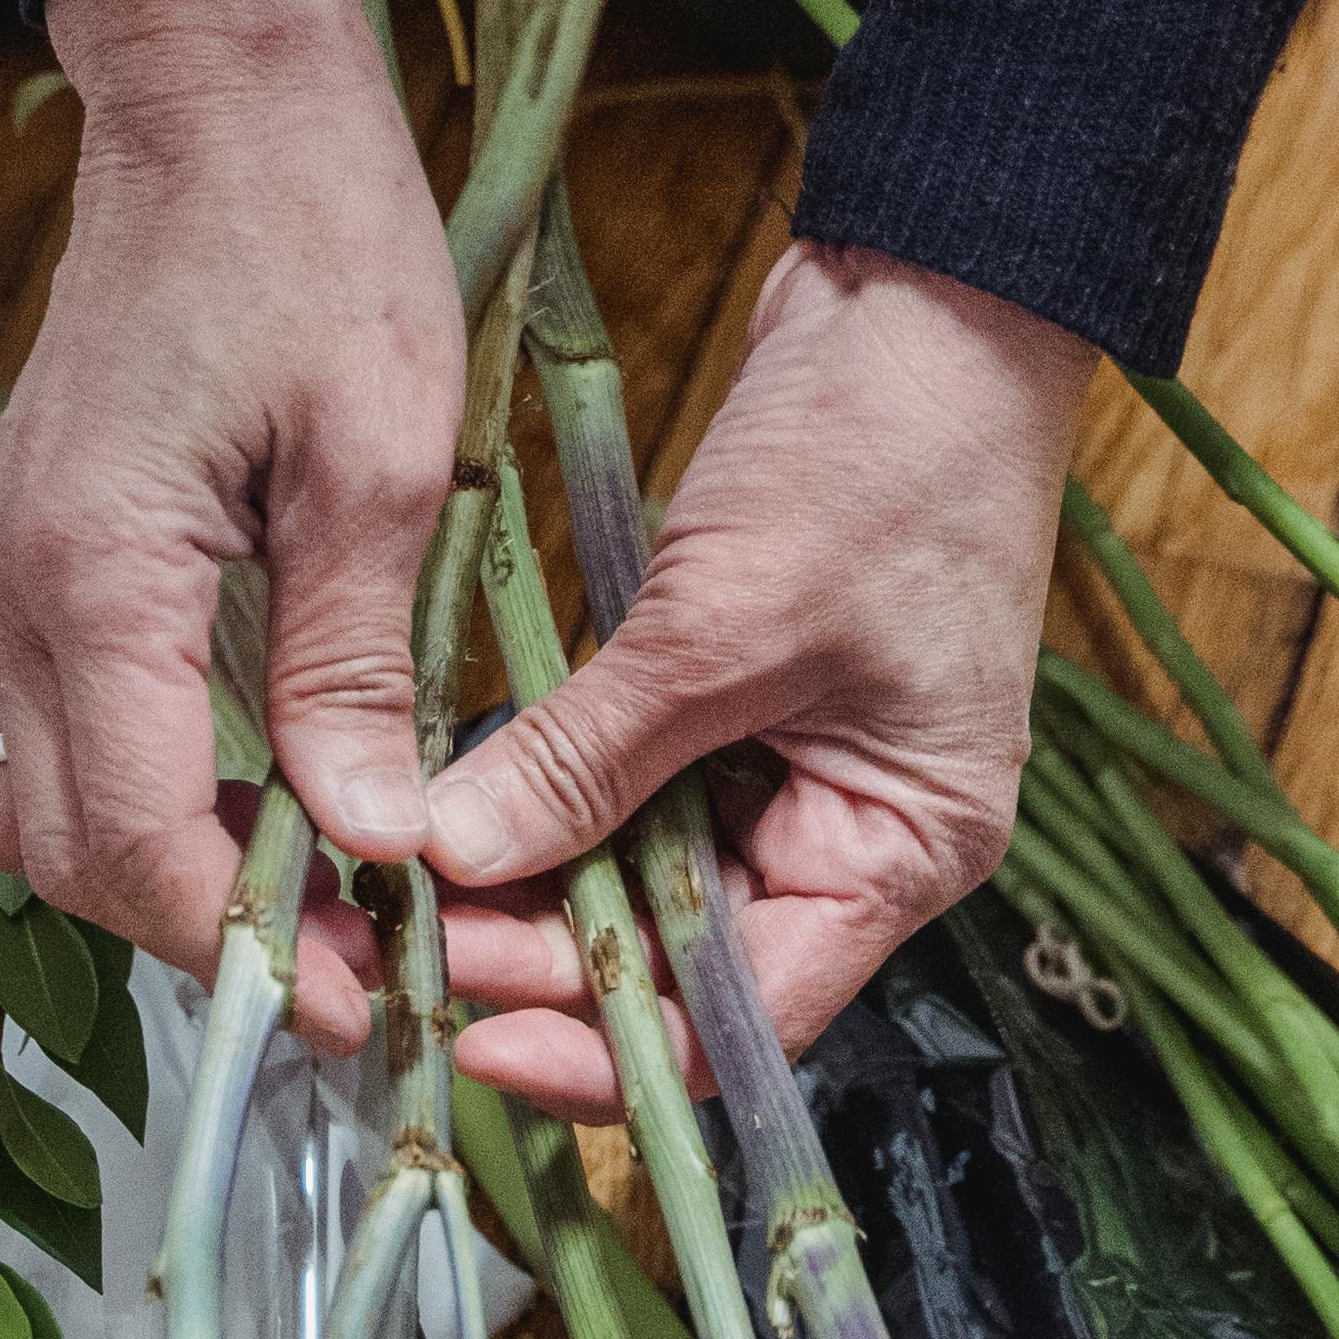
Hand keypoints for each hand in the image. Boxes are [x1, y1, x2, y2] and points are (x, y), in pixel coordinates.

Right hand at [0, 0, 459, 1054]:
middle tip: (358, 967)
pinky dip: (144, 799)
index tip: (364, 1003)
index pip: (139, 846)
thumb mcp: (380, 462)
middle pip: (71, 859)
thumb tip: (367, 841)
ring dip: (165, 879)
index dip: (250, 953)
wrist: (215, 96)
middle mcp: (12, 597)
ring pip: (45, 808)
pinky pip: (54, 733)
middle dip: (207, 939)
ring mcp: (4, 577)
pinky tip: (261, 800)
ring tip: (316, 900)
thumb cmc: (314, 243)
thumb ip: (352, 666)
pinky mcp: (30, 556)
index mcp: (94, 582)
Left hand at [432, 242, 1093, 1118]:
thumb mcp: (725, 623)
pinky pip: (629, 791)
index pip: (743, 1023)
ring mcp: (793, 769)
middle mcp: (852, 837)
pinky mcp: (734, 701)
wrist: (930, 289)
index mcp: (900, 853)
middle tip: (408, 934)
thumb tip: (456, 857)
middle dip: (544, 960)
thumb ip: (590, 758)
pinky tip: (455, 797)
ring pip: (638, 882)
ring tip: (410, 878)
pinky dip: (548, 798)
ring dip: (532, 885)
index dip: (606, 1049)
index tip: (474, 1037)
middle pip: (678, 961)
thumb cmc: (887, 453)